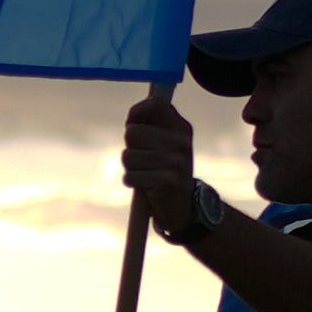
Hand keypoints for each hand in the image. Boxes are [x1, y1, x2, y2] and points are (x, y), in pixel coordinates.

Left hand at [115, 89, 202, 215]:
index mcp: (181, 128)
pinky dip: (131, 182)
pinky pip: (130, 176)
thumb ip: (151, 127)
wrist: (184, 208)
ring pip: (127, 155)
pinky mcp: (168, 181)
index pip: (156, 104)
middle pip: (132, 132)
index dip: (137, 112)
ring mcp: (176, 162)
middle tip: (142, 160)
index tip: (131, 124)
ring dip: (129, 167)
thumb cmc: (165, 172)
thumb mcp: (165, 145)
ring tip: (144, 174)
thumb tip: (132, 119)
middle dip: (130, 147)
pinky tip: (144, 186)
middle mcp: (181, 142)